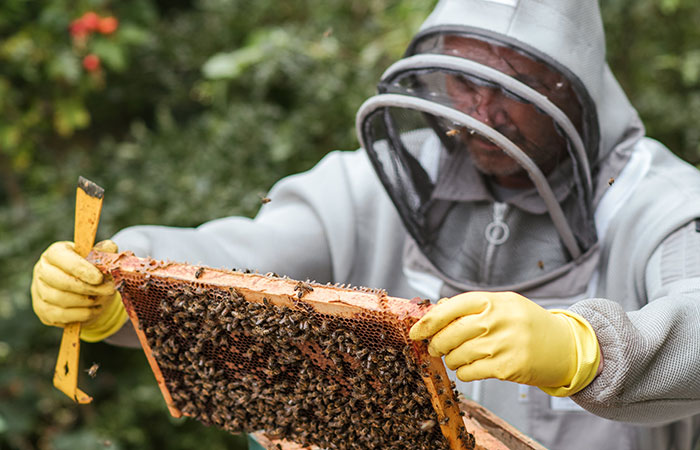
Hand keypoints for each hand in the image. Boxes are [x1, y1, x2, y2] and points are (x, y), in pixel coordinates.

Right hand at [31, 240, 127, 341]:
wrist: (86, 291)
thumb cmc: (91, 270)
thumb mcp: (99, 258)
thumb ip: (104, 252)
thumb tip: (109, 248)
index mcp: (55, 253)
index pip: (62, 257)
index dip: (81, 269)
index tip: (99, 278)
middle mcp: (42, 270)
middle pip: (60, 281)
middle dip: (87, 288)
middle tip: (109, 290)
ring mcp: (39, 292)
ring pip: (60, 299)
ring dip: (86, 301)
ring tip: (101, 298)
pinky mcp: (43, 311)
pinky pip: (61, 315)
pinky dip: (82, 314)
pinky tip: (95, 309)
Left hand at [409, 291, 599, 395]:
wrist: (565, 346)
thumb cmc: (527, 323)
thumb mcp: (502, 304)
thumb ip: (471, 307)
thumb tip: (435, 311)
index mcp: (492, 300)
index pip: (449, 308)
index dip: (427, 322)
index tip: (414, 332)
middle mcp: (497, 320)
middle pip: (449, 334)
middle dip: (435, 344)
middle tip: (434, 348)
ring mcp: (503, 344)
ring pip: (457, 356)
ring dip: (451, 360)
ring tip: (457, 357)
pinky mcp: (508, 367)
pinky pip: (470, 372)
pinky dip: (464, 373)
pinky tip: (470, 368)